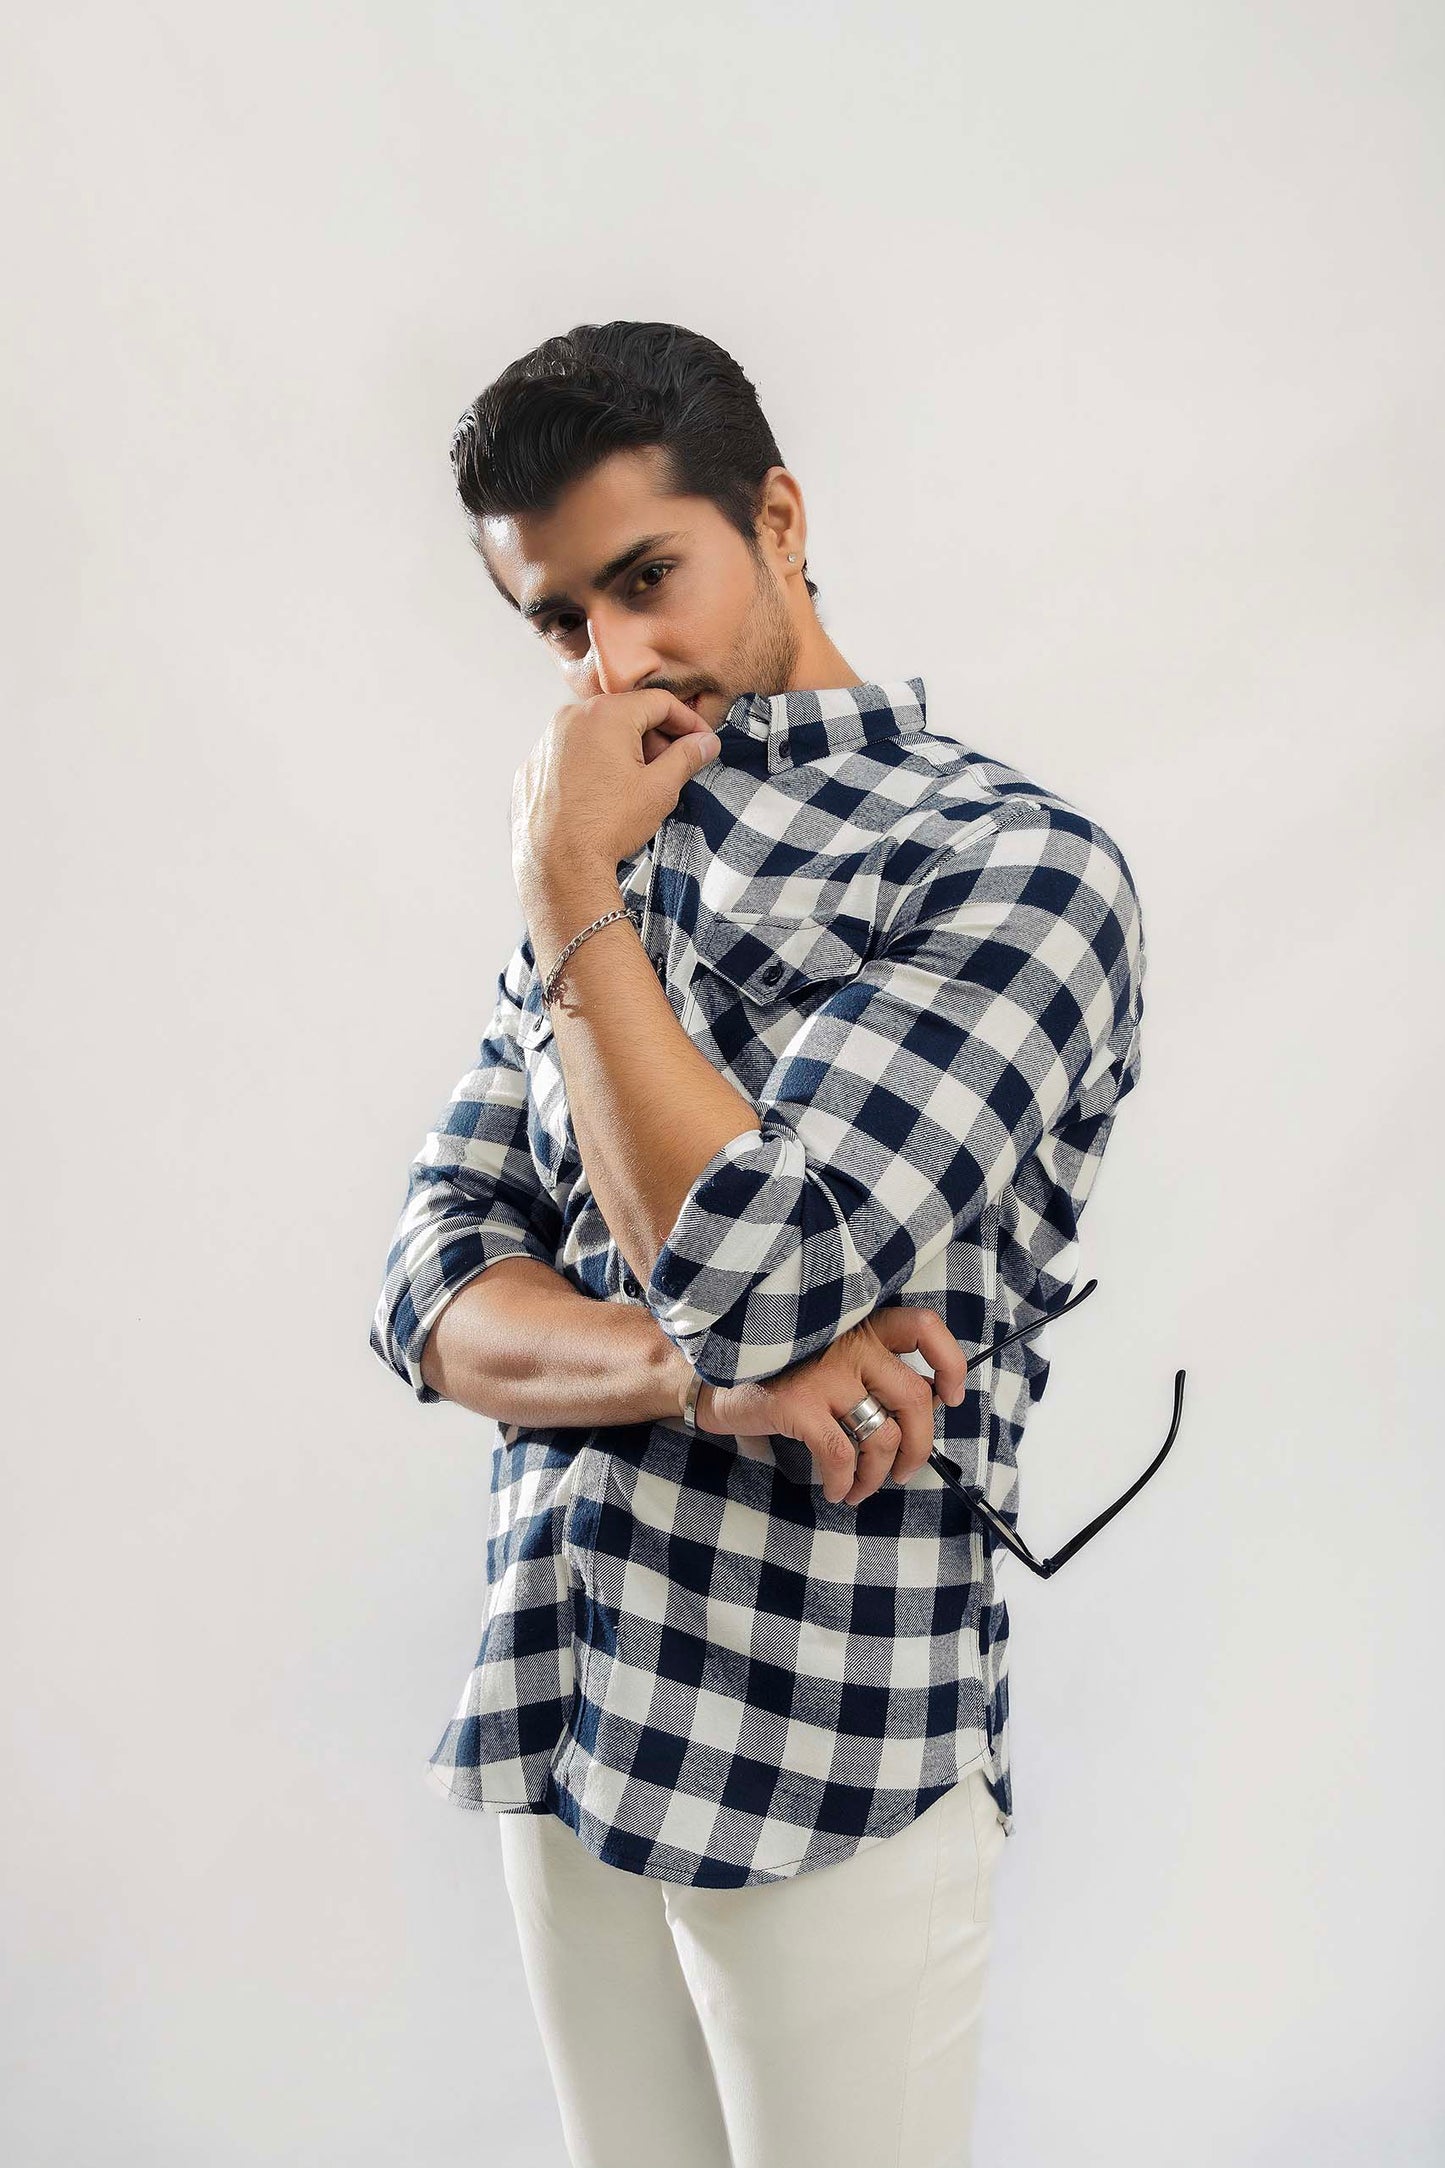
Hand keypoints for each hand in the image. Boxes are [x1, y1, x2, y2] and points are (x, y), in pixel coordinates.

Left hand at [511, 688, 720, 899]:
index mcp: (605, 715)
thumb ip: (686, 758)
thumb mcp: (659, 789)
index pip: (658, 702)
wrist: (559, 866)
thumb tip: (704, 744)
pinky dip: (591, 766)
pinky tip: (602, 796)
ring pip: (596, 735)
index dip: (687, 721)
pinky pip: (570, 755)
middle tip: (670, 768)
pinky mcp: (533, 767)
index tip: (700, 740)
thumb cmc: (604, 827)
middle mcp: (570, 719)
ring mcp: (546, 742)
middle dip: (654, 738)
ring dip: (622, 752)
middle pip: (625, 715)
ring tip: (635, 787)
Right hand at [697, 1307, 968, 1506]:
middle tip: (906, 1470)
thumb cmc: (773, 1371)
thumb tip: (915, 1418)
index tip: (950, 1398)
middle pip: (915, 1398)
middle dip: (919, 1447)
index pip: (925, 1329)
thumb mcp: (825, 1354)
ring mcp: (825, 1371)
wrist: (706, 1373)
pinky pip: (841, 1455)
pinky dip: (846, 1483)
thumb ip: (867, 1370)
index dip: (950, 1364)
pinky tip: (837, 1491)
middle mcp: (849, 1341)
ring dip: (880, 1475)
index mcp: (861, 1324)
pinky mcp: (798, 1402)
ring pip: (882, 1435)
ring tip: (863, 1489)